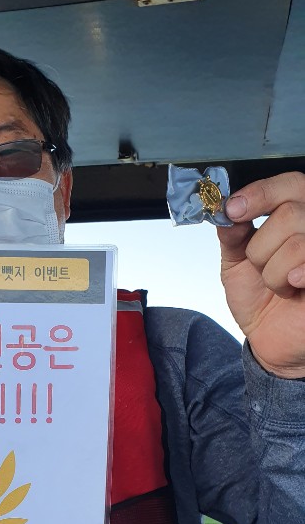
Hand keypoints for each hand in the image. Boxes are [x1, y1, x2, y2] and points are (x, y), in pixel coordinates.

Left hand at [218, 171, 304, 377]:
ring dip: (273, 272)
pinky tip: (294, 289)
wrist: (269, 340)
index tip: (232, 210)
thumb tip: (226, 208)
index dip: (260, 194)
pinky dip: (291, 278)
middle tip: (260, 267)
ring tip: (278, 286)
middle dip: (261, 247)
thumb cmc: (259, 299)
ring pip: (296, 243)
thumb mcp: (235, 261)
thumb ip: (232, 232)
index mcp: (296, 216)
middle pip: (291, 213)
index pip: (289, 184)